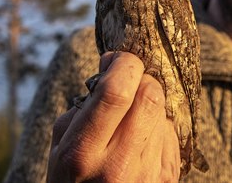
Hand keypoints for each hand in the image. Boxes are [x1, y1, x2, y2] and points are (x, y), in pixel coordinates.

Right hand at [47, 52, 180, 182]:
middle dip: (141, 78)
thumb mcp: (59, 147)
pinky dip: (159, 124)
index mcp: (82, 153)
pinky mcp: (169, 177)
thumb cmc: (71, 181)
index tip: (117, 60)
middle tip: (128, 81)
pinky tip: (143, 136)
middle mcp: (119, 165)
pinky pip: (172, 132)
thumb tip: (110, 70)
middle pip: (150, 96)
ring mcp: (149, 174)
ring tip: (131, 116)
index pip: (117, 92)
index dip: (123, 64)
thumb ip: (82, 108)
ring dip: (149, 102)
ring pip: (164, 111)